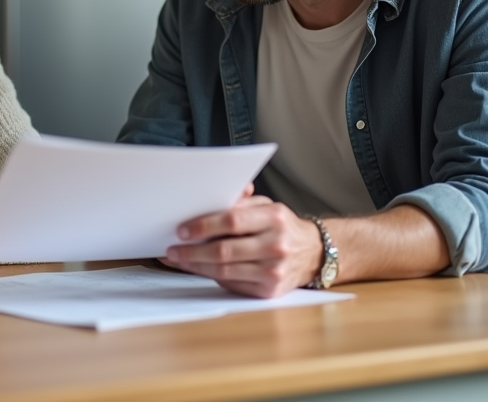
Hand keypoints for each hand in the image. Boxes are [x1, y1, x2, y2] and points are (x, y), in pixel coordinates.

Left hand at [162, 196, 322, 297]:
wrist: (314, 253)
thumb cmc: (283, 226)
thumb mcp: (267, 206)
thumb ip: (241, 202)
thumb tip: (211, 197)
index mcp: (274, 218)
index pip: (232, 221)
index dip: (204, 226)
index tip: (183, 230)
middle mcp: (276, 245)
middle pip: (225, 250)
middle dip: (193, 250)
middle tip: (173, 249)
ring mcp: (274, 271)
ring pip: (225, 271)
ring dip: (197, 266)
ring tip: (180, 260)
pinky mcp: (270, 290)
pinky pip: (233, 284)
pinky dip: (212, 277)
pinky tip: (199, 269)